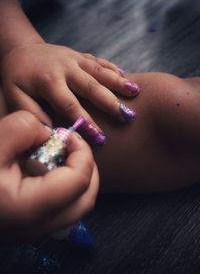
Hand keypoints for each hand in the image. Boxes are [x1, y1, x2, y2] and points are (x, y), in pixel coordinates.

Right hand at [0, 111, 98, 240]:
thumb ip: (22, 129)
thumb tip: (47, 132)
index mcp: (30, 208)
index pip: (79, 181)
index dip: (81, 152)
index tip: (66, 134)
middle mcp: (39, 226)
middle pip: (86, 198)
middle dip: (86, 166)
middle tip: (69, 146)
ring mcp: (36, 229)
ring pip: (77, 204)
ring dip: (76, 176)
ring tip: (56, 156)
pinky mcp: (31, 224)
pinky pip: (63, 205)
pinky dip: (64, 184)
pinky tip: (44, 168)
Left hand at [1, 42, 138, 128]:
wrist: (20, 50)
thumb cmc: (17, 76)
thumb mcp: (14, 95)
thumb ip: (31, 112)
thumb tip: (51, 130)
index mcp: (48, 81)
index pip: (70, 105)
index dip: (86, 122)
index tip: (101, 138)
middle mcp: (64, 68)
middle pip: (91, 86)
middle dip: (111, 102)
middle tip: (128, 116)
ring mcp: (74, 59)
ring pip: (99, 71)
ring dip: (118, 82)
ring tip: (136, 92)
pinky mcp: (79, 55)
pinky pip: (98, 60)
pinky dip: (112, 68)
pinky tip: (126, 76)